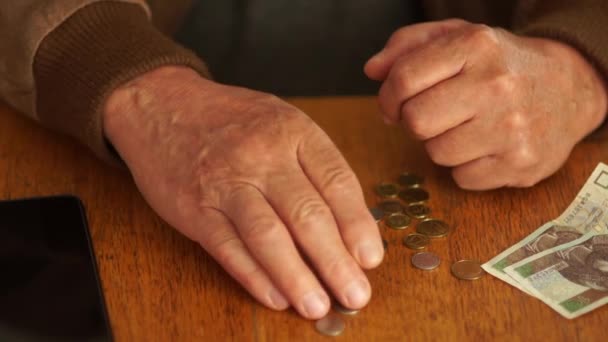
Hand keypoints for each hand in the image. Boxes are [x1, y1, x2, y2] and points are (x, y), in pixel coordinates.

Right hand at [102, 66, 383, 318]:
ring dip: (297, 278)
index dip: (358, 226)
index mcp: (293, 132)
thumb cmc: (232, 119)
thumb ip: (314, 166)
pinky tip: (276, 297)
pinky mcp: (195, 208)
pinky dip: (255, 277)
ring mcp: (225, 182)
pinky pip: (229, 248)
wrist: (162, 105)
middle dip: (336, 262)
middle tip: (355, 295)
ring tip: (319, 306)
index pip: (337, 183)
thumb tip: (350, 224)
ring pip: (269, 237)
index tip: (371, 259)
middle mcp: (262, 155)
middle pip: (307, 216)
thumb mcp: (281, 123)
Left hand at [365, 19, 607, 189]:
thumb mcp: (458, 37)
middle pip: (416, 121)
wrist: (569, 88)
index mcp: (475, 47)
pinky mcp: (520, 164)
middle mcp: (495, 86)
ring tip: (463, 128)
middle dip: (414, 121)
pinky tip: (483, 146)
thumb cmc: (500, 64)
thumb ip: (409, 46)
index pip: (403, 79)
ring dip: (440, 144)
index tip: (393, 104)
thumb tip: (373, 71)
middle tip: (432, 116)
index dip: (388, 97)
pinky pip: (462, 178)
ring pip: (436, 153)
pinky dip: (465, 166)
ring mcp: (511, 128)